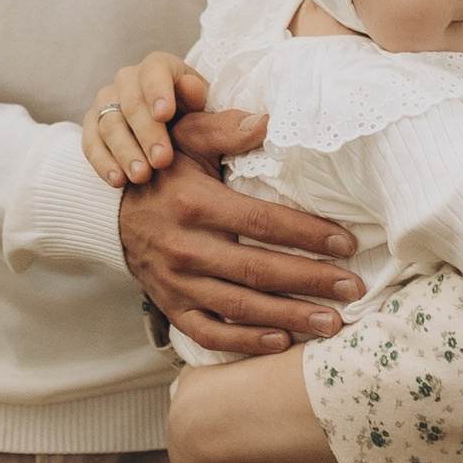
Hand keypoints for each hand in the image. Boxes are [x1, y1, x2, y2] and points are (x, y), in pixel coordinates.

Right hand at [83, 53, 200, 187]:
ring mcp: (106, 102)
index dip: (157, 91)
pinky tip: (118, 181)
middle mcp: (128, 80)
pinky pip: (91, 143)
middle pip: (131, 102)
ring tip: (141, 176)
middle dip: (146, 133)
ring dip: (125, 152)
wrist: (173, 136)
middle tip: (161, 160)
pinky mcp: (92, 126)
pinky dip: (104, 163)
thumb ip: (198, 97)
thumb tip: (189, 86)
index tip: (164, 115)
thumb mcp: (203, 108)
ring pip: (109, 124)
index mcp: (159, 67)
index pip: (154, 70)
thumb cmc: (193, 119)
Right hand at [118, 120, 363, 355]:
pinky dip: (246, 342)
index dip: (307, 234)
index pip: (262, 222)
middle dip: (311, 281)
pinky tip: (282, 342)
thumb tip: (272, 119)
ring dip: (290, 318)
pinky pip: (209, 333)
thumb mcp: (188, 139)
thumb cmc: (163, 171)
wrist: (109, 213)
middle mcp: (185, 247)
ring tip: (332, 322)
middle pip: (258, 270)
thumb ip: (227, 128)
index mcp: (195, 204)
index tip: (346, 243)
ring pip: (240, 307)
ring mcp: (177, 283)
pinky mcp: (171, 307)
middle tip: (353, 289)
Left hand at [167, 354, 323, 462]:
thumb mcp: (258, 351)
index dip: (242, 425)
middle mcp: (184, 440)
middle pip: (213, 459)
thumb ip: (274, 348)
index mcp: (192, 398)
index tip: (273, 430)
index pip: (213, 415)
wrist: (221, 413)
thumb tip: (309, 330)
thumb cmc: (251, 372)